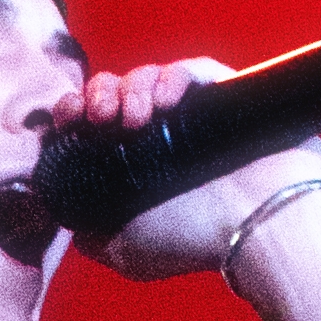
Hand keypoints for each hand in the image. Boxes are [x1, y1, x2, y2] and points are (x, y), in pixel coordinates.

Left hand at [51, 59, 320, 280]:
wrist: (256, 232)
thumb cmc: (194, 243)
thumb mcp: (126, 251)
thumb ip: (91, 234)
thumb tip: (65, 211)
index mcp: (133, 163)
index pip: (92, 122)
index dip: (72, 111)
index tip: (67, 121)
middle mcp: (160, 135)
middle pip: (114, 90)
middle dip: (96, 94)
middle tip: (98, 117)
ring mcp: (193, 113)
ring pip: (147, 76)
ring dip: (130, 87)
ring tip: (135, 119)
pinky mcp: (226, 95)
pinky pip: (190, 70)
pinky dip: (170, 77)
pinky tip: (165, 101)